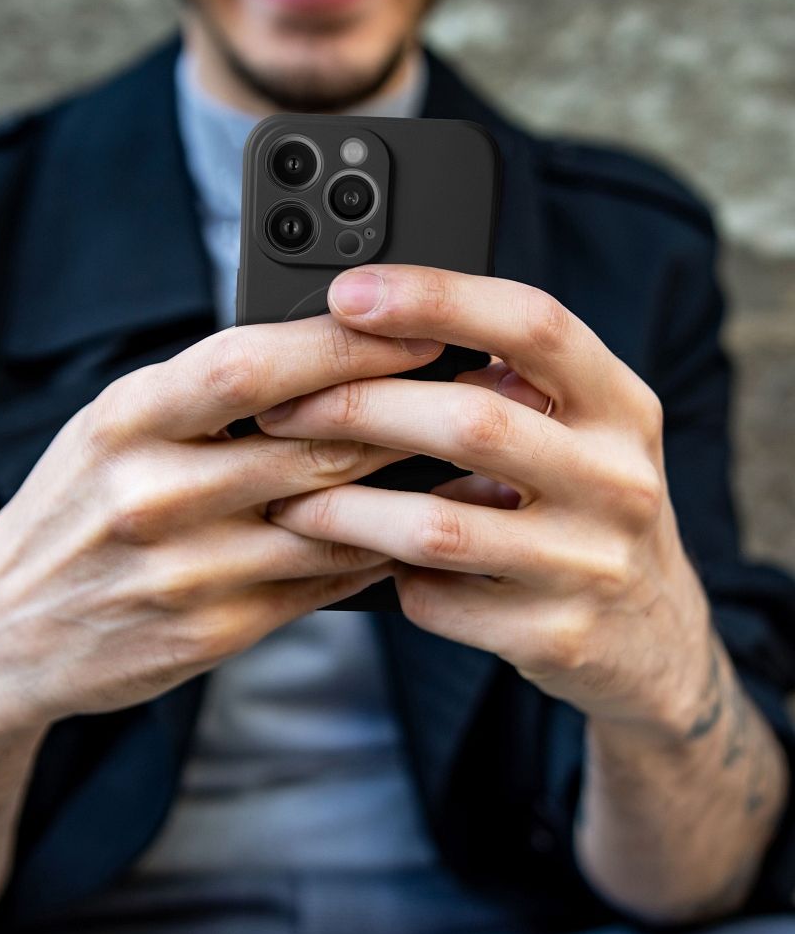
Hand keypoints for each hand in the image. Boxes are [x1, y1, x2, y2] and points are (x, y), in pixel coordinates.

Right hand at [0, 314, 444, 750]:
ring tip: (470, 458)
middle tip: (474, 389)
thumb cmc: (74, 508)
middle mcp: (153, 491)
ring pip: (333, 519)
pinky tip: (414, 527)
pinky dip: (377, 552)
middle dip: (408, 413)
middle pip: (314, 443)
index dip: (345, 344)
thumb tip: (320, 356)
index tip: (419, 325)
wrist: (5, 631)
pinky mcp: (212, 630)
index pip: (250, 365)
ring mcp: (184, 569)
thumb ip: (202, 394)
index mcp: (126, 419)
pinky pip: (321, 584)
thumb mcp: (112, 427)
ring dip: (411, 488)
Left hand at [257, 264, 713, 737]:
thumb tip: (375, 337)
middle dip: (357, 409)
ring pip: (436, 525)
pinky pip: (436, 598)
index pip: (533, 322)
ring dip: (343, 508)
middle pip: (471, 420)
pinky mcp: (554, 635)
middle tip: (282, 409)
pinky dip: (385, 574)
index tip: (351, 294)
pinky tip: (363, 559)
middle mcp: (618, 479)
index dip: (437, 297)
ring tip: (286, 496)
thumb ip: (508, 384)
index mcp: (619, 406)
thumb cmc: (585, 509)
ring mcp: (590, 564)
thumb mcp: (581, 432)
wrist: (651, 640)